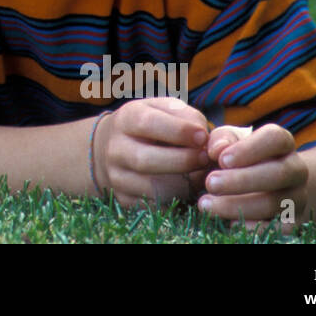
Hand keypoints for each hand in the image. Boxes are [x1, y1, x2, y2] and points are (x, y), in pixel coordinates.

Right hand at [93, 97, 210, 207]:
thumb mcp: (162, 109)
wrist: (111, 146)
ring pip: (153, 189)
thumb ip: (184, 116)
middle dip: (183, 161)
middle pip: (147, 160)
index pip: (149, 124)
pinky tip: (186, 187)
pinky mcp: (124, 198)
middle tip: (204, 158)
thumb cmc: (148, 125)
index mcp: (126, 119)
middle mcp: (116, 149)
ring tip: (199, 174)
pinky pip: (155, 206)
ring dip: (184, 184)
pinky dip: (176, 200)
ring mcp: (117, 176)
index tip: (203, 136)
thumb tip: (203, 138)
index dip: (179, 131)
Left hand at [199, 123, 307, 231]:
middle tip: (210, 184)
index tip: (222, 160)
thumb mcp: (227, 141)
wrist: (259, 185)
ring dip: (237, 205)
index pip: (276, 138)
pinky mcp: (293, 221)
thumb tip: (218, 150)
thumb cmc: (238, 156)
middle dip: (241, 180)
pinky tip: (230, 223)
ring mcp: (297, 196)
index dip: (249, 149)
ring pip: (273, 202)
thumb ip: (221, 140)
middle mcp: (296, 169)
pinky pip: (280, 228)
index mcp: (283, 143)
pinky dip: (254, 228)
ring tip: (206, 204)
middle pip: (278, 172)